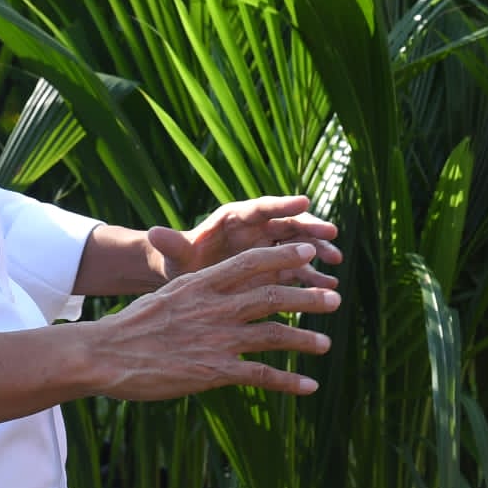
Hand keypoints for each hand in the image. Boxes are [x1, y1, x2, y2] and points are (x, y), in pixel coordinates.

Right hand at [89, 240, 340, 400]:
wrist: (106, 355)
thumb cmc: (133, 325)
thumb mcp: (168, 293)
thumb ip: (199, 288)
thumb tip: (219, 281)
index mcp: (202, 282)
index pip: (252, 263)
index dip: (284, 257)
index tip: (308, 251)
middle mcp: (215, 306)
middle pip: (272, 295)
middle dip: (308, 296)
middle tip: (334, 298)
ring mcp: (216, 338)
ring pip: (273, 333)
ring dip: (304, 338)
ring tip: (326, 343)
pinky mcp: (214, 371)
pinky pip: (260, 374)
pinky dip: (288, 381)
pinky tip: (308, 387)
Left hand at [147, 194, 341, 287]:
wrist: (189, 281)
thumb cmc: (180, 262)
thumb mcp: (175, 254)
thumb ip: (171, 244)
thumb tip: (153, 233)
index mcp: (234, 218)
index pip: (261, 207)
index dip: (283, 204)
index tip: (305, 200)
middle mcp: (256, 229)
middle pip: (287, 223)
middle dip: (310, 227)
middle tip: (331, 232)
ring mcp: (269, 248)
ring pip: (299, 245)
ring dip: (318, 251)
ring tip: (335, 261)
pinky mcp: (275, 269)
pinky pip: (299, 270)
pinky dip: (313, 277)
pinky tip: (329, 287)